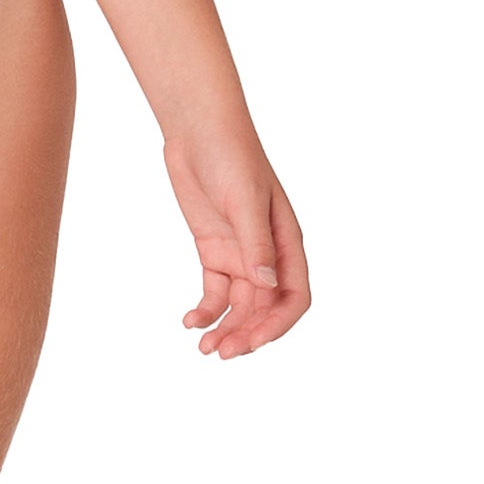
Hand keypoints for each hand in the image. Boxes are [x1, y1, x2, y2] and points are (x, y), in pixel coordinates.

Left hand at [163, 127, 309, 360]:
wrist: (198, 130)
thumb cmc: (231, 155)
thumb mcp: (245, 200)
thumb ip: (255, 244)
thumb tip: (267, 284)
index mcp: (287, 243)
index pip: (294, 297)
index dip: (277, 325)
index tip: (251, 342)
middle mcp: (267, 254)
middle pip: (264, 308)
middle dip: (246, 334)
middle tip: (220, 353)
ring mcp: (240, 253)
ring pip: (239, 305)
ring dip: (225, 327)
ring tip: (204, 348)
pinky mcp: (214, 250)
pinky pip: (214, 290)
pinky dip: (205, 309)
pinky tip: (190, 321)